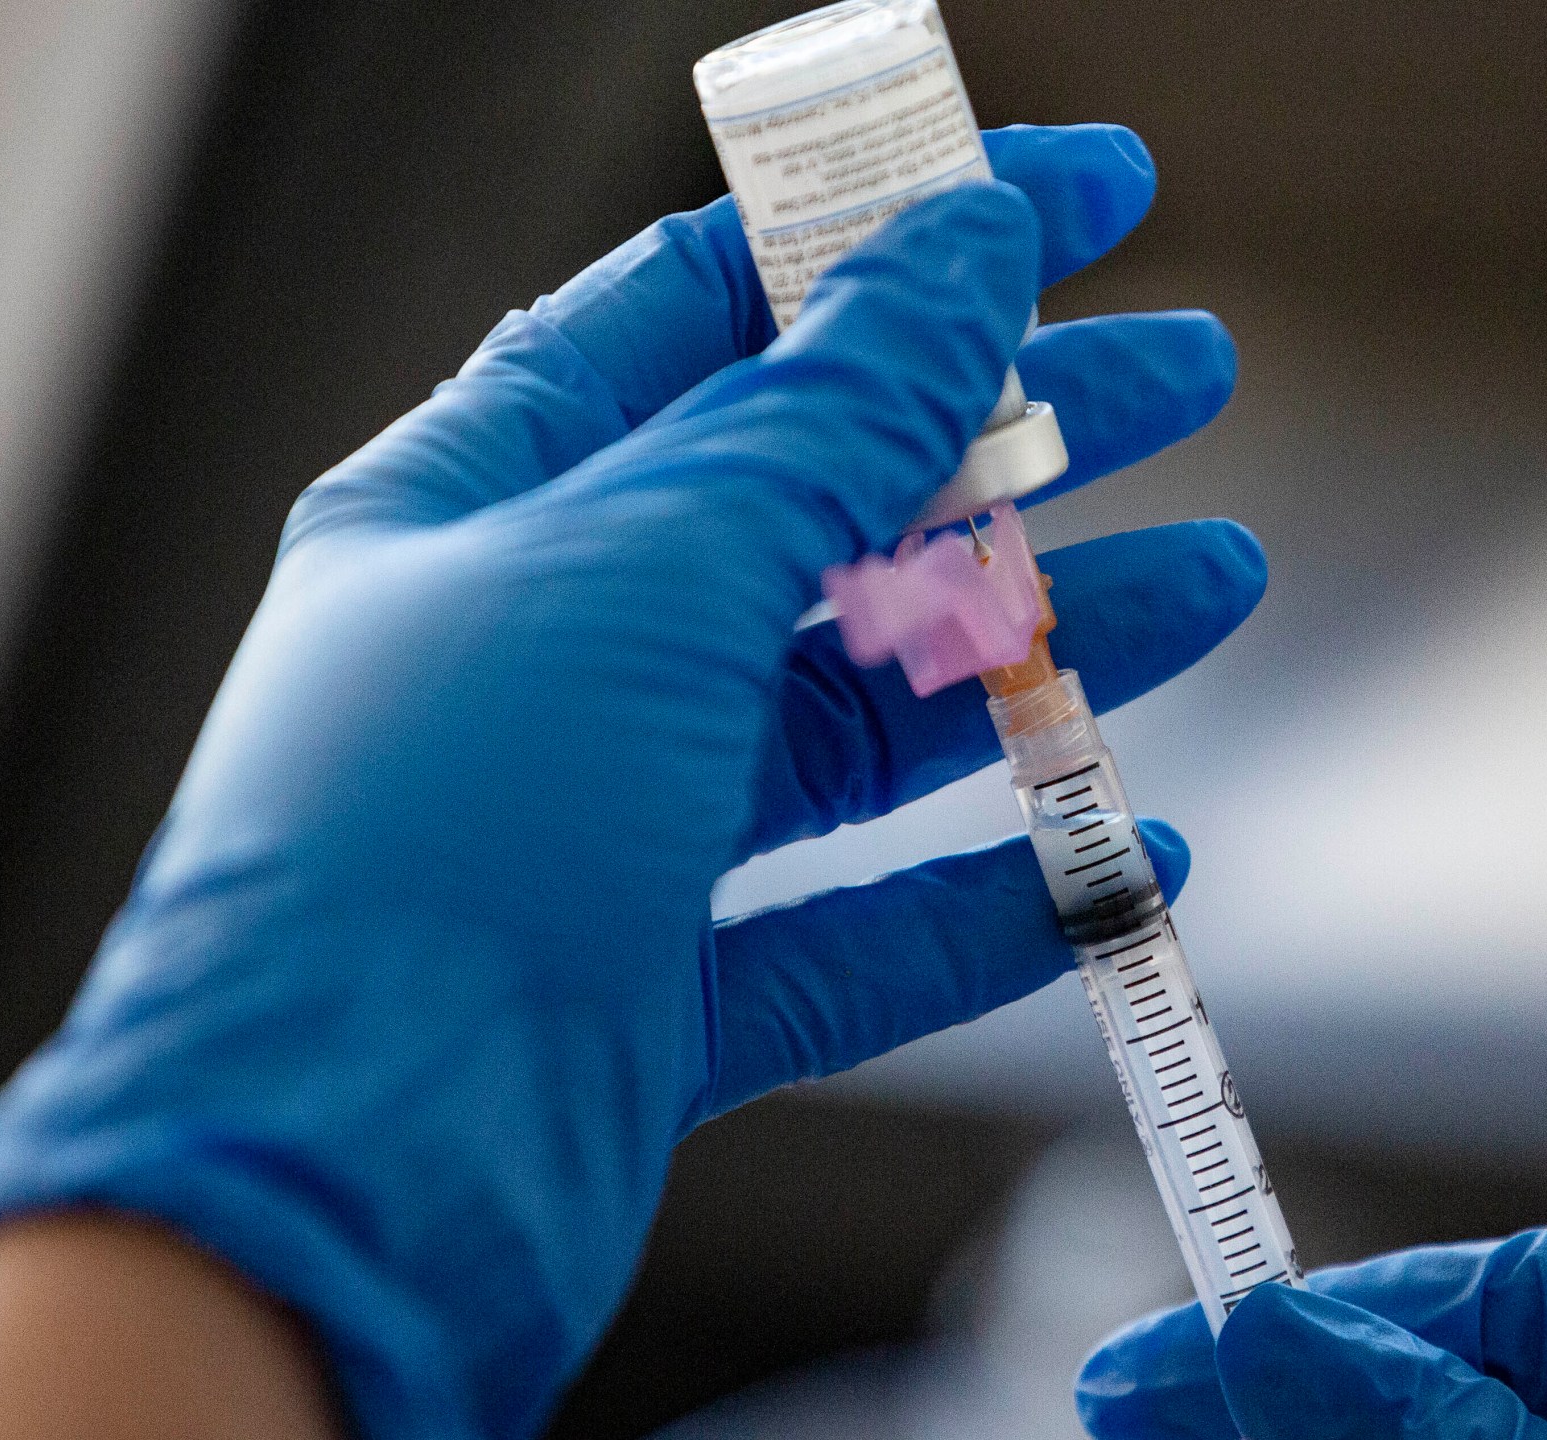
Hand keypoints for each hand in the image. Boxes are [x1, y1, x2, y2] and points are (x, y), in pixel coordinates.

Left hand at [0, 123, 1263, 1439]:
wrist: (329, 1193)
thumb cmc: (429, 842)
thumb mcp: (641, 572)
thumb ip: (823, 421)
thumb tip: (963, 257)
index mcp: (484, 501)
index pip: (716, 312)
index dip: (896, 240)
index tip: (1070, 199)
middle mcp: (547, 651)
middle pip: (821, 504)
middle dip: (1012, 434)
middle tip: (1186, 372)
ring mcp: (610, 830)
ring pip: (866, 713)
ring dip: (1042, 649)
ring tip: (1217, 583)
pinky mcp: (665, 993)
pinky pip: (865, 923)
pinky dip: (1001, 890)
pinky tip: (1129, 852)